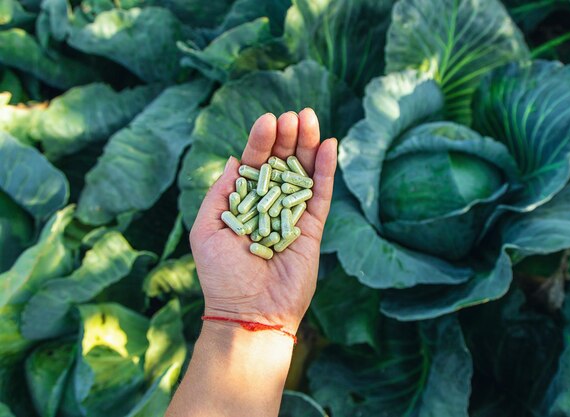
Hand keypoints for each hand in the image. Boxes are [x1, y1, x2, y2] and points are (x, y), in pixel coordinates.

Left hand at [189, 108, 337, 334]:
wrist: (250, 311)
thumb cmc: (221, 275)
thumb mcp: (207, 229)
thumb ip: (220, 193)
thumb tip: (233, 159)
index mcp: (243, 204)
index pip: (254, 164)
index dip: (261, 142)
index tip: (269, 119)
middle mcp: (268, 205)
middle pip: (281, 163)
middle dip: (288, 138)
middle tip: (295, 114)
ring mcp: (292, 215)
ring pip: (303, 173)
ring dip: (308, 145)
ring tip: (311, 119)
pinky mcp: (312, 228)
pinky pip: (321, 195)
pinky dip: (326, 170)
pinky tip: (329, 145)